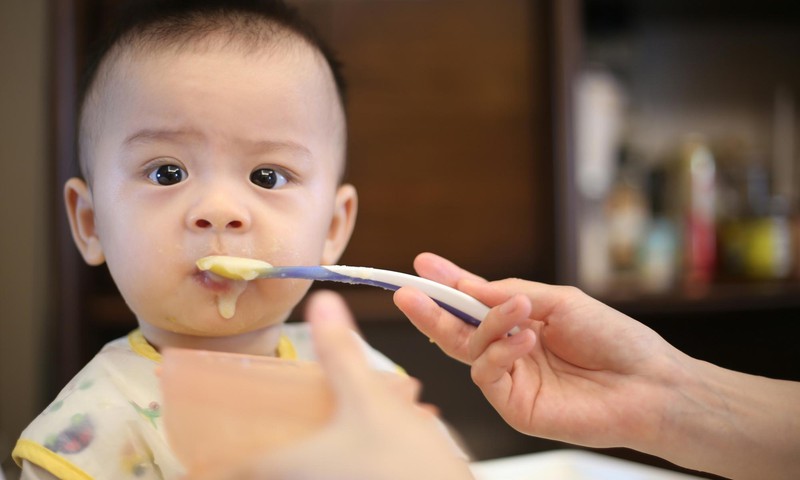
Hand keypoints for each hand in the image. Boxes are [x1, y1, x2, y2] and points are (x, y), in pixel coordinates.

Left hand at [195, 289, 473, 479]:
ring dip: (285, 454)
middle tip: (245, 431)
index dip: (206, 461)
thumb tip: (324, 306)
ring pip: (290, 471)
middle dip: (247, 452)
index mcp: (285, 465)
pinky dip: (318, 460)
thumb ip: (340, 353)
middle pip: (255, 470)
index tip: (196, 449)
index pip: (222, 472)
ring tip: (297, 430)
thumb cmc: (404, 468)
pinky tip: (339, 445)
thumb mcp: (368, 398)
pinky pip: (321, 473)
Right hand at [393, 253, 686, 449]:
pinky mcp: (514, 406)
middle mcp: (510, 351)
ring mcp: (511, 380)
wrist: (648, 383)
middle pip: (457, 332)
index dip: (448, 285)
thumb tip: (468, 285)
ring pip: (470, 350)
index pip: (474, 304)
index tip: (423, 265)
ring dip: (486, 325)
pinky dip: (499, 353)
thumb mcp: (559, 302)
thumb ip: (510, 295)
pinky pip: (486, 375)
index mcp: (521, 323)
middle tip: (407, 293)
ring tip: (516, 311)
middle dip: (431, 310)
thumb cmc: (613, 339)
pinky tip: (525, 340)